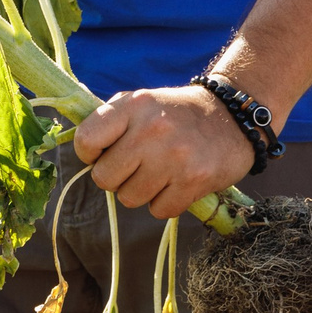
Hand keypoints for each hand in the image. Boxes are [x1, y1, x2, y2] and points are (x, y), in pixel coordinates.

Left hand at [73, 86, 259, 218]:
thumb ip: (109, 121)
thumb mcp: (140, 101)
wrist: (232, 116)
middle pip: (104, 178)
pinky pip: (159, 211)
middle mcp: (151, 130)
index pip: (86, 141)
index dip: (89, 154)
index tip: (103, 154)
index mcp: (133, 106)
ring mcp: (174, 157)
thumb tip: (79, 147)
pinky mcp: (195, 181)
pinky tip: (175, 184)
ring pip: (129, 199)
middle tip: (134, 167)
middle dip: (115, 178)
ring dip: (140, 192)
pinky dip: (164, 203)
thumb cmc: (175, 113)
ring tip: (157, 174)